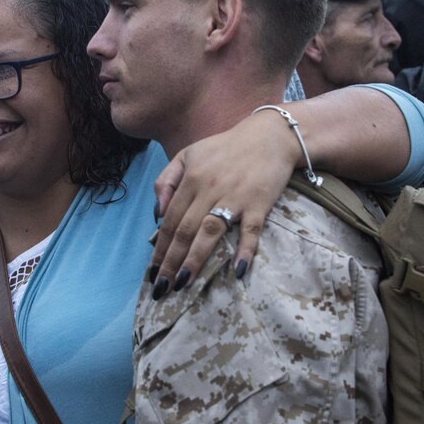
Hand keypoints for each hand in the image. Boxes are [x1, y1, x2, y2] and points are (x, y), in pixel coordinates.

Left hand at [147, 110, 299, 296]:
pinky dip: (244, 250)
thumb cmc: (225, 148)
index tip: (152, 271)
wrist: (270, 136)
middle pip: (185, 230)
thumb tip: (157, 214)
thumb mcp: (188, 155)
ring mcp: (235, 197)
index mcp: (191, 179)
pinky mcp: (259, 203)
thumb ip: (166, 180)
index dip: (160, 247)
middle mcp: (209, 189)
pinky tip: (237, 270)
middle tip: (162, 287)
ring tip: (183, 282)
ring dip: (195, 259)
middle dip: (171, 261)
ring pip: (210, 232)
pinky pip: (251, 230)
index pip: (170, 220)